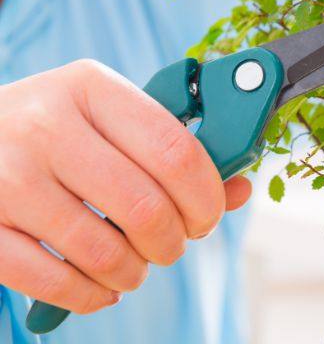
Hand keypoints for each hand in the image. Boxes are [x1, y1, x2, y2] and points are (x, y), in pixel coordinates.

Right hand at [0, 60, 251, 313]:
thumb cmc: (58, 130)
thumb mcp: (112, 119)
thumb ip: (175, 152)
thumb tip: (241, 189)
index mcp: (93, 88)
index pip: (176, 152)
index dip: (207, 198)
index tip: (207, 217)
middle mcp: (47, 124)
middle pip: (146, 208)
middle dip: (174, 242)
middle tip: (172, 244)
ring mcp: (9, 174)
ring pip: (102, 251)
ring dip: (134, 272)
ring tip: (134, 266)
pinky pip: (53, 281)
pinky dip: (90, 295)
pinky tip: (99, 285)